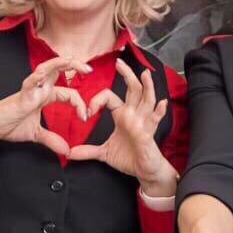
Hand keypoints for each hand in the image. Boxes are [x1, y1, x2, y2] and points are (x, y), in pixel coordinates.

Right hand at [0, 56, 91, 156]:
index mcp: (44, 96)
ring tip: (71, 60)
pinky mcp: (20, 96)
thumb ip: (52, 140)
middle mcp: (39, 89)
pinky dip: (35, 78)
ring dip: (58, 64)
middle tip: (89, 69)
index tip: (84, 117)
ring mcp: (30, 90)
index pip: (68, 93)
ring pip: (45, 70)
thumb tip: (66, 151)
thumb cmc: (9, 126)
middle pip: (58, 71)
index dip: (80, 103)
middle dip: (74, 65)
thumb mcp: (36, 135)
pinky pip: (28, 84)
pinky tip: (42, 73)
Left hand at [68, 59, 174, 194]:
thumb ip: (87, 151)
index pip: (110, 97)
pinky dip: (159, 112)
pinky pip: (155, 120)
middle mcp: (134, 115)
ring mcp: (143, 123)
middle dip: (127, 75)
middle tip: (119, 62)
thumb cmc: (129, 158)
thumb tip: (70, 153)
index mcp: (123, 115)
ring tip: (146, 74)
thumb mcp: (104, 153)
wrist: (144, 170)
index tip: (88, 111)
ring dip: (147, 87)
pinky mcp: (149, 134)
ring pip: (147, 99)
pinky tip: (162, 103)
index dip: (97, 100)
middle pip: (133, 89)